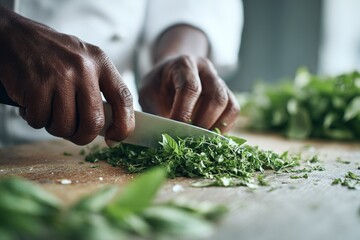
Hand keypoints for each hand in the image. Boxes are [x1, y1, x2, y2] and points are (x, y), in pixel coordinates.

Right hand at [0, 8, 133, 144]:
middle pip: (93, 122)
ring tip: (49, 109)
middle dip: (83, 136)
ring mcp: (60, 76)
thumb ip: (99, 89)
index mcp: (100, 62)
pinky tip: (32, 102)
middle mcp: (83, 68)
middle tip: (74, 133)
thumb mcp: (84, 61)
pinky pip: (40, 120)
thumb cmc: (53, 54)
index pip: (124, 99)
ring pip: (65, 126)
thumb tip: (110, 127)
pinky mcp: (36, 85)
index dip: (124, 125)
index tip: (114, 138)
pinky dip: (34, 118)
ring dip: (55, 126)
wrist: (14, 35)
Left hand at [139, 55, 239, 131]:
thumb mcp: (148, 92)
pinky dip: (224, 127)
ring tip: (200, 139)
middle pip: (216, 96)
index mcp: (184, 64)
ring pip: (230, 105)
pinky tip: (208, 136)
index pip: (190, 87)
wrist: (169, 74)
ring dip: (216, 127)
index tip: (174, 129)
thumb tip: (167, 136)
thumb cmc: (158, 84)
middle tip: (189, 137)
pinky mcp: (226, 95)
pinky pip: (233, 112)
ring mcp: (219, 82)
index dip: (184, 111)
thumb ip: (156, 110)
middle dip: (203, 122)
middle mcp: (206, 70)